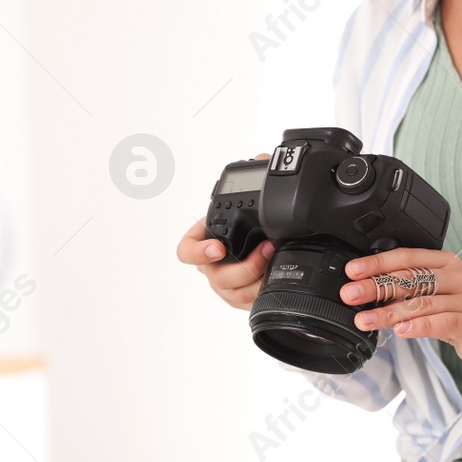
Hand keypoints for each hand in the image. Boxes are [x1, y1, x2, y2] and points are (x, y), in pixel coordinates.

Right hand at [176, 154, 272, 310]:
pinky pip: (244, 302)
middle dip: (243, 265)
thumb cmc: (253, 223)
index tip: (218, 248)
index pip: (187, 249)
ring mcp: (223, 283)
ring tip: (275, 259)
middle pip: (214, 275)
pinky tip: (273, 278)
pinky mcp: (239, 297)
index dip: (198, 251)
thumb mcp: (256, 199)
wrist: (272, 247)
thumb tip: (264, 159)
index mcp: (206, 239)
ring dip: (255, 277)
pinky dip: (260, 291)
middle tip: (266, 249)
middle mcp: (211, 264)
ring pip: (231, 291)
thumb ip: (258, 177)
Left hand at [339, 248, 461, 371]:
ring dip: (388, 312)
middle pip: (411, 279)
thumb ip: (411, 292)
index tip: (352, 271)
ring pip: (422, 303)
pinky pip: (443, 322)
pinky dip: (419, 326)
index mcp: (446, 264)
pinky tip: (400, 331)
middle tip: (350, 294)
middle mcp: (458, 277)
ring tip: (365, 319)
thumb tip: (369, 293)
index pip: (407, 258)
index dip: (377, 263)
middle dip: (376, 286)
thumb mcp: (439, 296)